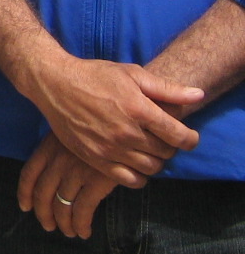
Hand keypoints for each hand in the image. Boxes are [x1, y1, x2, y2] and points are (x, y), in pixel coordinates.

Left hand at [17, 133, 120, 237]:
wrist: (120, 124)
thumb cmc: (97, 126)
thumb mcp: (70, 132)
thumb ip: (59, 150)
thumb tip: (54, 174)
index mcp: (48, 147)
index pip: (28, 174)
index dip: (24, 193)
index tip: (25, 207)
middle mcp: (58, 161)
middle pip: (43, 194)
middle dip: (44, 214)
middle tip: (49, 226)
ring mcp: (75, 172)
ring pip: (61, 206)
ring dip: (64, 224)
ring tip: (69, 232)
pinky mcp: (95, 182)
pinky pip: (82, 211)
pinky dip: (81, 225)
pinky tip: (84, 231)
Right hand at [23, 53, 201, 185]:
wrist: (54, 84)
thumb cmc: (95, 75)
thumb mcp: (131, 73)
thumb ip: (166, 88)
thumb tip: (198, 95)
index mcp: (138, 109)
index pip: (178, 136)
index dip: (190, 139)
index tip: (188, 137)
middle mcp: (125, 131)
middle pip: (165, 153)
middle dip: (170, 147)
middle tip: (163, 139)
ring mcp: (109, 148)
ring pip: (150, 168)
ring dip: (156, 161)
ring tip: (149, 150)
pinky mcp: (95, 158)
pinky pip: (129, 180)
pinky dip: (139, 177)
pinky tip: (136, 164)